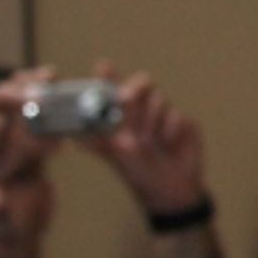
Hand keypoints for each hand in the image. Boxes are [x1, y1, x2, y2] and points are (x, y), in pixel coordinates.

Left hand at [81, 61, 208, 214]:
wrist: (169, 191)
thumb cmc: (139, 174)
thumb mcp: (115, 157)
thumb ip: (98, 143)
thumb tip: (74, 137)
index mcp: (125, 119)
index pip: (116, 91)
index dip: (109, 76)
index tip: (102, 66)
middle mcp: (144, 113)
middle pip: (141, 85)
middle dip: (134, 89)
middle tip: (126, 97)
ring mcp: (164, 116)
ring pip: (158, 98)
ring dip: (151, 120)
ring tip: (149, 141)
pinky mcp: (183, 122)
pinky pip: (176, 116)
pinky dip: (169, 130)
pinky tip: (168, 145)